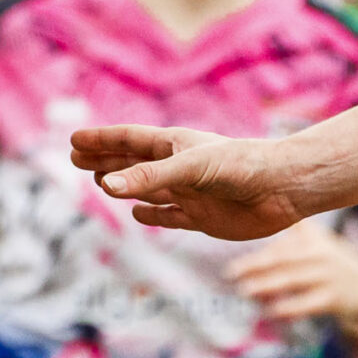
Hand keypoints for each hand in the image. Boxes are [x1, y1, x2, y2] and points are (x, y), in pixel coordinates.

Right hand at [68, 125, 308, 240]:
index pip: (128, 140)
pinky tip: (138, 215)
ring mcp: (190, 192)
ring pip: (147, 189)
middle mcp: (179, 167)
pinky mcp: (203, 218)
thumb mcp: (191, 167)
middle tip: (74, 159)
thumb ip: (149, 177)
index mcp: (174, 145)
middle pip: (132, 163)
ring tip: (99, 183)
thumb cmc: (240, 166)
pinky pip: (170, 216)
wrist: (282, 189)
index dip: (101, 140)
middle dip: (104, 161)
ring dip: (123, 186)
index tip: (74, 140)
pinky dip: (152, 215)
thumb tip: (106, 187)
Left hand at [228, 219, 357, 323]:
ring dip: (267, 285)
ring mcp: (328, 277)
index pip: (281, 245)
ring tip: (245, 291)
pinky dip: (289, 308)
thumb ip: (294, 230)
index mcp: (313, 240)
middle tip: (231, 274)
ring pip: (292, 280)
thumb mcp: (320, 240)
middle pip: (283, 260)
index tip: (232, 263)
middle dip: (255, 266)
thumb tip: (260, 213)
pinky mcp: (334, 299)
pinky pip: (308, 304)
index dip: (256, 254)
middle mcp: (320, 255)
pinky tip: (272, 312)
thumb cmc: (337, 261)